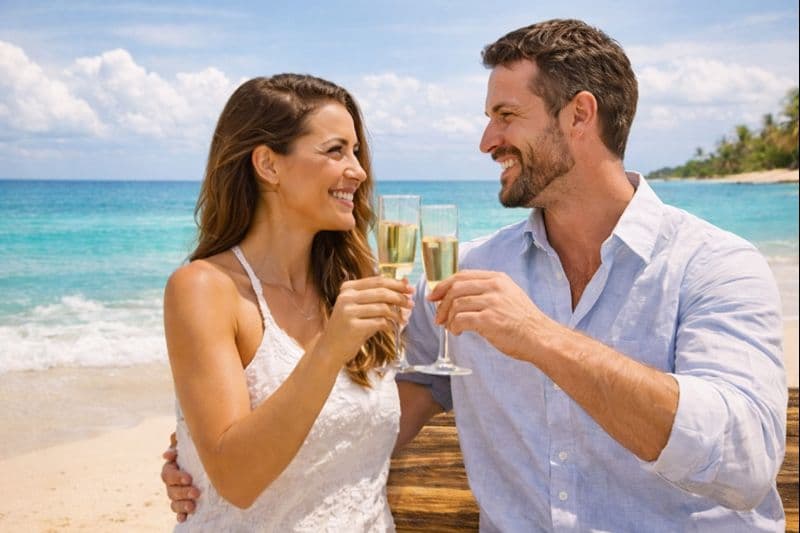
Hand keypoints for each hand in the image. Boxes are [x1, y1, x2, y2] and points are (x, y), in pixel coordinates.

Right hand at [161, 432, 199, 522]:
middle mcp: (174, 480)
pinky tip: (184, 518)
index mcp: (174, 465)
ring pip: (173, 501)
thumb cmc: (203, 446)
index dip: (176, 476)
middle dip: (182, 491)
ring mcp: (179, 492)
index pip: (168, 472)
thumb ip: (180, 440)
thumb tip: (168, 453)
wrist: (219, 455)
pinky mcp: (186, 501)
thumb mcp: (193, 440)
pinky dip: (181, 515)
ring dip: (182, 504)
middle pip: (171, 489)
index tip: (188, 478)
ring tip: (193, 505)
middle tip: (196, 492)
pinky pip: (179, 511)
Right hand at [318, 276, 413, 364]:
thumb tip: (405, 283)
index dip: (397, 284)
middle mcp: (346, 297)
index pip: (377, 281)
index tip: (410, 289)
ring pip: (382, 307)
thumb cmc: (349, 328)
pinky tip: (392, 328)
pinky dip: (389, 324)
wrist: (330, 349)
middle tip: (411, 303)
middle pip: (382, 292)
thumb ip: (378, 297)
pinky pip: (379, 322)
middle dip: (400, 297)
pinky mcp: (353, 326)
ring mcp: (348, 311)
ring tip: (403, 319)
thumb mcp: (360, 308)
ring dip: (397, 313)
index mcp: (348, 288)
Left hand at [428, 269, 558, 361]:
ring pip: (456, 304)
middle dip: (441, 303)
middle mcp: (494, 287)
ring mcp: (492, 302)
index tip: (433, 296)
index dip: (443, 285)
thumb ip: (486, 291)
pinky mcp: (490, 320)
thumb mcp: (507, 295)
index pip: (462, 276)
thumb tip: (456, 296)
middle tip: (438, 317)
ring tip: (450, 327)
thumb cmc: (522, 321)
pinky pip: (461, 319)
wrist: (540, 338)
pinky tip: (458, 332)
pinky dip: (454, 326)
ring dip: (448, 318)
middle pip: (455, 288)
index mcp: (497, 279)